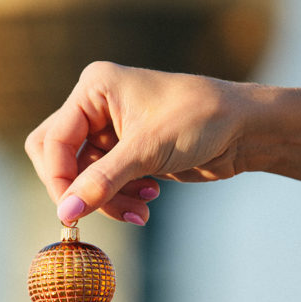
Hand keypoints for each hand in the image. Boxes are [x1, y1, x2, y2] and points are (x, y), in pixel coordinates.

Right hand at [25, 61, 251, 223]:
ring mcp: (110, 130)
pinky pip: (104, 183)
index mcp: (94, 88)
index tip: (71, 213)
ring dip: (106, 198)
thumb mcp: (148, 151)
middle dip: (79, 188)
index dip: (59, 178)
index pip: (54, 140)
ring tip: (140, 209)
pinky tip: (149, 200)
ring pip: (82, 176)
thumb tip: (65, 213)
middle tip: (92, 212)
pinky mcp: (126, 152)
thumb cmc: (201, 120)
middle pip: (59, 156)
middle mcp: (96, 105)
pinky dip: (120, 197)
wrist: (246, 129)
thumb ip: (102, 182)